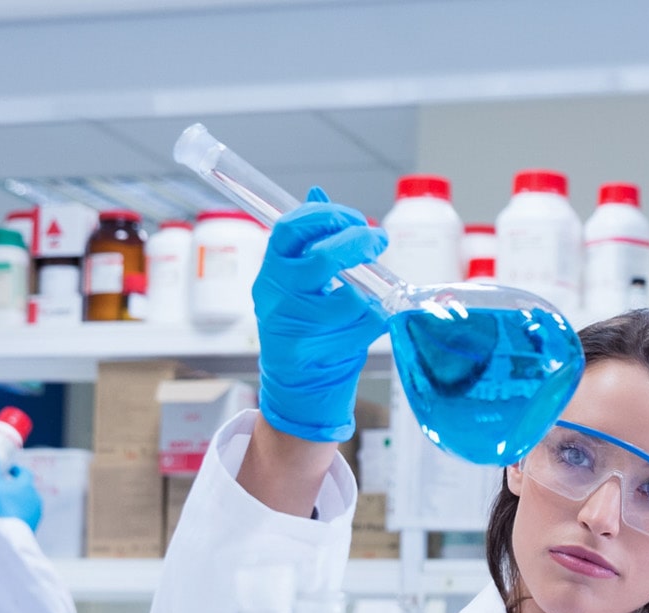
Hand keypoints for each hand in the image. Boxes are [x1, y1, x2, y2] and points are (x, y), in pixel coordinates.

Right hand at [0, 422, 42, 528]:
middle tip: (5, 486)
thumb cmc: (1, 505)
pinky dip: (20, 510)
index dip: (16, 470)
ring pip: (28, 500)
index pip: (25, 473)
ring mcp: (37, 510)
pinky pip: (28, 512)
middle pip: (26, 487)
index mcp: (27, 485)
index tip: (9, 470)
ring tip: (6, 501)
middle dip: (17, 485)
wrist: (11, 532)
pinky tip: (11, 514)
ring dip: (19, 498)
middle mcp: (35, 496)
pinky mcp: (35, 522)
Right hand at [253, 187, 387, 443]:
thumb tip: (318, 191)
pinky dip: (376, 320)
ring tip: (369, 298)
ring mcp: (295, 326)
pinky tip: (368, 324)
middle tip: (377, 240)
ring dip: (370, 294)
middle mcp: (277, 296)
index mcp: (271, 271)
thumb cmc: (303, 326)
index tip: (353, 218)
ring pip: (350, 297)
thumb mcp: (296, 279)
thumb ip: (308, 239)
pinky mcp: (317, 351)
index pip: (289, 229)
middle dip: (358, 244)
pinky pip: (363, 325)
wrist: (297, 386)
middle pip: (323, 259)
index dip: (325, 216)